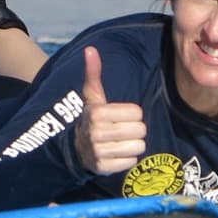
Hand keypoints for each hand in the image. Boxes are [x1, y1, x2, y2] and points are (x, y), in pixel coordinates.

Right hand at [72, 46, 146, 174]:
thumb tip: (90, 49)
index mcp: (97, 113)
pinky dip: (127, 159)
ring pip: (139, 146)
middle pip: (140, 130)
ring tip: (120, 142)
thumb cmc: (93, 118)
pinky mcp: (104, 168)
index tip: (120, 117)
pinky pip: (132, 161)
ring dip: (133, 145)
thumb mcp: (93, 96)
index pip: (137, 113)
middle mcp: (96, 132)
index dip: (132, 115)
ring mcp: (99, 151)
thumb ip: (94, 73)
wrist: (78, 148)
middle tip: (122, 130)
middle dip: (134, 130)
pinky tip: (117, 154)